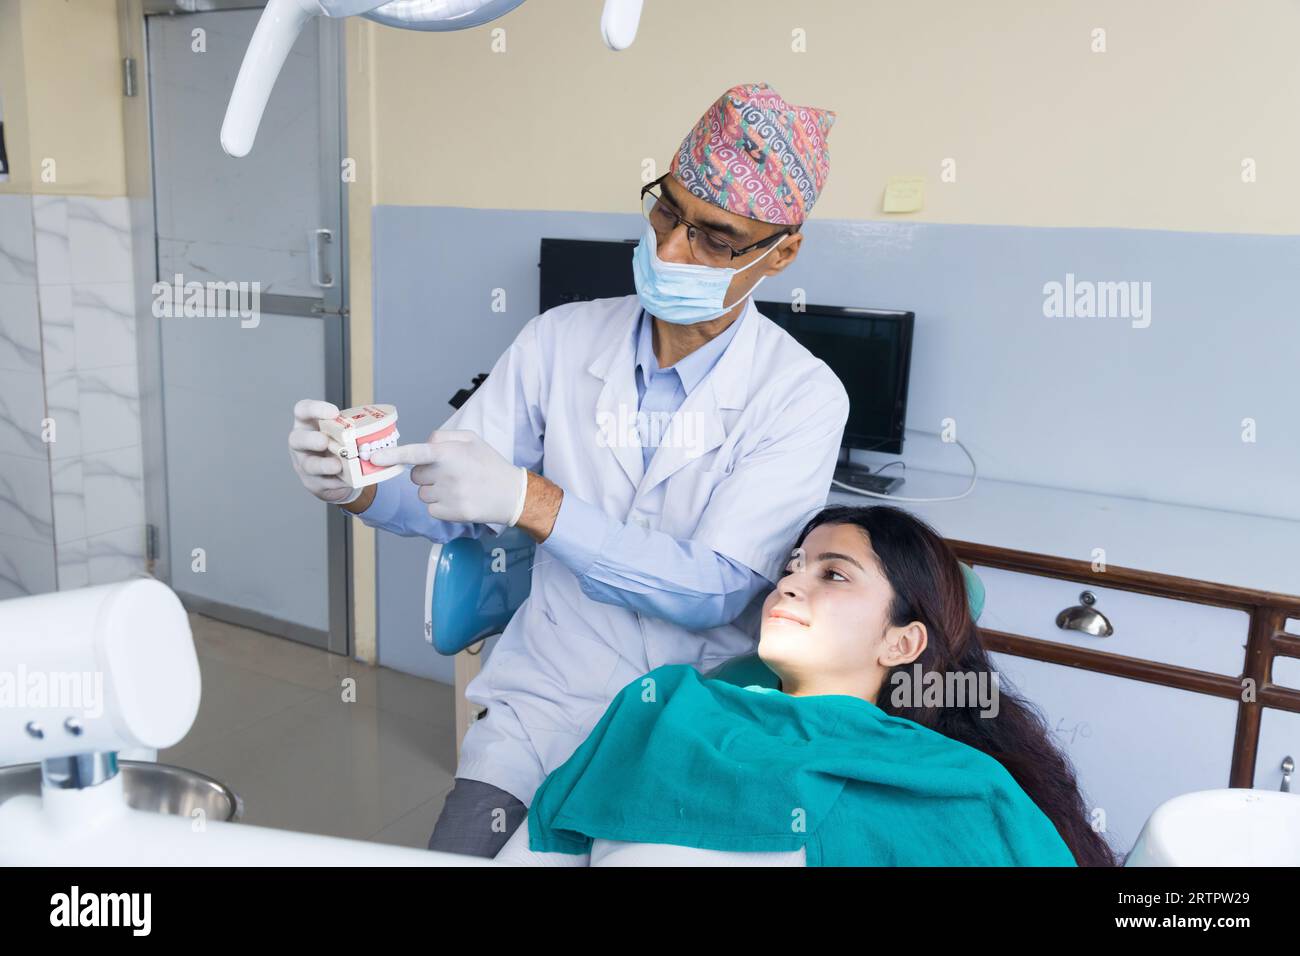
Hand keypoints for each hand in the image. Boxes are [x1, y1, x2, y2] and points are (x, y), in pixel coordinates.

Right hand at [288, 399, 359, 503]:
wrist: (335, 474)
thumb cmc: (338, 445)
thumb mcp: (342, 432)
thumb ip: (351, 428)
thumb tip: (380, 428)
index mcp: (308, 424)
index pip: (302, 410)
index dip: (315, 409)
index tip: (334, 412)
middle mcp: (301, 443)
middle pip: (296, 439)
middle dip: (311, 440)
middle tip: (325, 441)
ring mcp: (304, 464)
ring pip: (309, 465)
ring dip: (324, 465)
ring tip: (338, 466)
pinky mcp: (313, 483)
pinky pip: (323, 483)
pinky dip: (336, 482)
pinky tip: (347, 480)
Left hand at [370, 429, 527, 525]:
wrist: (511, 494)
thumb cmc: (489, 464)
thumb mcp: (471, 439)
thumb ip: (443, 437)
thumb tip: (422, 445)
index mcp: (450, 453)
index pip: (415, 453)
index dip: (392, 455)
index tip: (373, 458)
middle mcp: (447, 475)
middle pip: (415, 476)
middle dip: (426, 474)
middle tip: (451, 473)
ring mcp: (449, 496)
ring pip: (421, 494)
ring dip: (434, 490)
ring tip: (458, 487)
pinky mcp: (451, 514)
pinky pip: (431, 509)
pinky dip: (441, 506)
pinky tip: (459, 499)